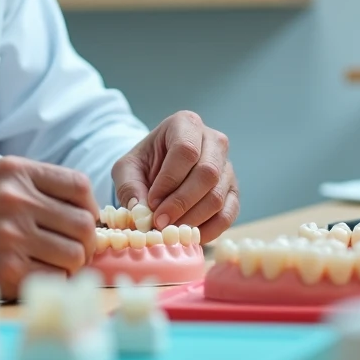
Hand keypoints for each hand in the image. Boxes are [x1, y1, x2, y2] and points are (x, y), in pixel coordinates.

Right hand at [0, 157, 97, 298]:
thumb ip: (36, 189)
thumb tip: (88, 214)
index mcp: (14, 171)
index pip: (79, 187)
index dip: (89, 209)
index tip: (82, 222)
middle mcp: (14, 199)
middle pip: (83, 225)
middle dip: (83, 243)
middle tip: (71, 251)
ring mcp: (10, 235)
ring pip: (74, 256)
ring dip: (68, 265)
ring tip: (48, 264)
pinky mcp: (5, 270)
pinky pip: (53, 279)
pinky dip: (49, 281)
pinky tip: (30, 275)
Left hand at [112, 111, 238, 243]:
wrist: (158, 170)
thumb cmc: (143, 165)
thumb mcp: (126, 169)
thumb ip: (129, 187)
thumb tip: (142, 211)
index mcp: (186, 124)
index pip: (185, 150)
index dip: (169, 180)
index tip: (151, 202)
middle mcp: (213, 140)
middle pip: (207, 173)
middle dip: (181, 203)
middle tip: (160, 222)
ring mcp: (227, 166)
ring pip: (218, 195)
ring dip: (192, 219)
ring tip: (170, 230)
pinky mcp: (233, 191)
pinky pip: (228, 214)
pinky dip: (209, 230)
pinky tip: (188, 236)